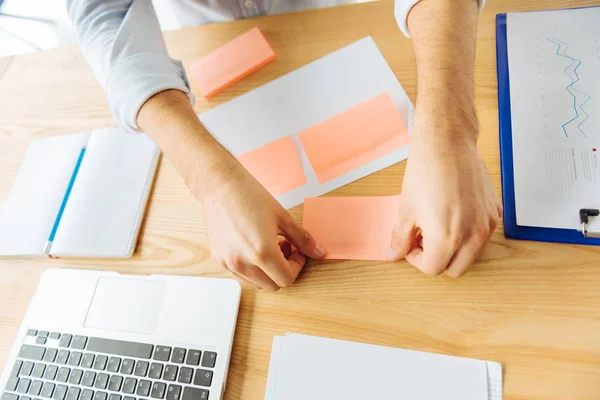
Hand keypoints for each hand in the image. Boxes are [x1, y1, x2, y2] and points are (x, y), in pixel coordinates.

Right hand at [200, 162, 325, 289]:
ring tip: (268, 246)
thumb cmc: (250, 196)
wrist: (219, 186)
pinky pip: (241, 275)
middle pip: (273, 285)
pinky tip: (253, 247)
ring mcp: (229, 264)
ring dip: (267, 271)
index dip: (297, 266)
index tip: (297, 251)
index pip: (287, 279)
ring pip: (257, 283)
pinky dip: (252, 268)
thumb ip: (302, 239)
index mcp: (262, 253)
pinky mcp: (219, 260)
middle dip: (283, 270)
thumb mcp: (283, 217)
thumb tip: (319, 252)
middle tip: (285, 248)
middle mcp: (243, 263)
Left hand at [387, 112, 501, 276]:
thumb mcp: (406, 210)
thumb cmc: (425, 173)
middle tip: (424, 240)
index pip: (432, 269)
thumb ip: (401, 238)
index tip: (411, 245)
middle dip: (438, 259)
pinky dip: (468, 234)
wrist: (446, 144)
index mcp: (447, 239)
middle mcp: (473, 235)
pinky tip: (453, 214)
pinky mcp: (495, 211)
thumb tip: (394, 254)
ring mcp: (487, 224)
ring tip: (438, 226)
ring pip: (472, 255)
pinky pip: (483, 235)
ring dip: (454, 250)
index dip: (416, 260)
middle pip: (455, 269)